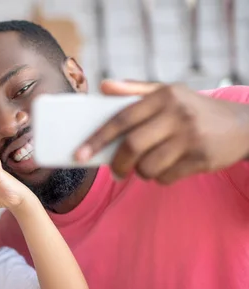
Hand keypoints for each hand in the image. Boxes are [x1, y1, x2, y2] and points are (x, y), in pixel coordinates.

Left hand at [75, 80, 248, 183]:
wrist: (244, 125)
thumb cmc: (195, 110)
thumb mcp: (169, 93)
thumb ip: (134, 90)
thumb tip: (103, 87)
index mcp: (164, 95)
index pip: (121, 119)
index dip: (96, 139)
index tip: (79, 153)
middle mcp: (177, 114)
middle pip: (131, 146)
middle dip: (117, 164)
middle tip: (115, 171)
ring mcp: (191, 137)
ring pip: (148, 167)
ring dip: (141, 173)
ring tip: (148, 166)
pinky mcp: (202, 158)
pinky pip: (166, 178)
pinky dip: (160, 179)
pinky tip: (170, 168)